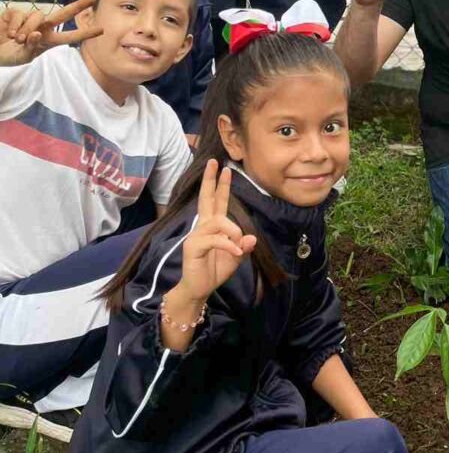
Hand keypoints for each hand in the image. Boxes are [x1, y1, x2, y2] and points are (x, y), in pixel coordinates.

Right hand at [0, 0, 103, 65]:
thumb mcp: (24, 56)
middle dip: (77, 6)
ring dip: (28, 29)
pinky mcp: (14, 13)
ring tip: (18, 39)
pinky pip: (20, 15)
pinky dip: (16, 25)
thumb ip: (32, 46)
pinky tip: (10, 34)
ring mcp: (28, 19)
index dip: (84, 33)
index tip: (101, 29)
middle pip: (62, 14)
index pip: (69, 36)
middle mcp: (41, 28)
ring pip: (38, 16)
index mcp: (48, 40)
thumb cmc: (9, 56)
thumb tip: (37, 33)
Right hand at [178, 161, 256, 303]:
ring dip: (233, 231)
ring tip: (238, 245)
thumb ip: (243, 246)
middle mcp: (202, 227)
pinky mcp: (193, 247)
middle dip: (211, 180)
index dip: (220, 185)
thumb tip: (251, 238)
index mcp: (212, 226)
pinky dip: (229, 245)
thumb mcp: (235, 258)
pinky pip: (215, 239)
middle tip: (214, 163)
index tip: (224, 168)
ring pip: (218, 221)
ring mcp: (196, 236)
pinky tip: (235, 253)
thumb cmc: (214, 271)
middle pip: (206, 199)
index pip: (217, 201)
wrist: (199, 289)